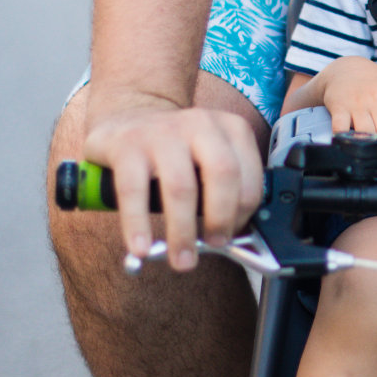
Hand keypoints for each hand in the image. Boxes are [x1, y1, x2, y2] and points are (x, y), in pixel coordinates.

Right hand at [82, 93, 264, 271]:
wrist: (128, 117)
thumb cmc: (177, 148)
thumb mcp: (209, 155)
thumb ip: (224, 186)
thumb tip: (230, 235)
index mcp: (231, 128)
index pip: (249, 174)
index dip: (245, 211)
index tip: (235, 234)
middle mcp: (201, 125)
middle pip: (222, 175)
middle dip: (221, 218)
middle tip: (214, 245)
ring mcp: (163, 133)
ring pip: (181, 188)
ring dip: (183, 231)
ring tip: (181, 259)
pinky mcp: (127, 146)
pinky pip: (134, 191)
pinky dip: (138, 224)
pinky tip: (142, 247)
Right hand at [301, 57, 376, 155]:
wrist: (343, 69)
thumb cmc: (374, 79)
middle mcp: (374, 100)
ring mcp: (356, 105)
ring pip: (366, 134)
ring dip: (372, 148)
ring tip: (376, 154)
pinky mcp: (338, 109)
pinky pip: (340, 129)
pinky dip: (344, 141)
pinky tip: (350, 147)